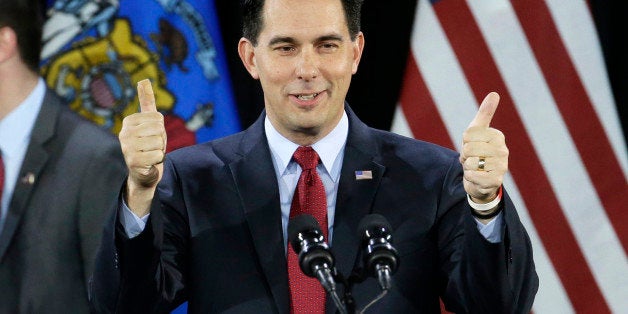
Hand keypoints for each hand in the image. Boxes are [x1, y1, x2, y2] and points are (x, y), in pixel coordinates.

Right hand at [118, 79, 166, 215]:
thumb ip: (146, 101)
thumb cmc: (148, 144)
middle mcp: (124, 133)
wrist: (144, 172)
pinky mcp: (133, 161)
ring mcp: (126, 148)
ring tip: (151, 154)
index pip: (158, 118)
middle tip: (152, 147)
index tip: (152, 136)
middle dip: (161, 140)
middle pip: (159, 129)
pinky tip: (149, 163)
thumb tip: (144, 80)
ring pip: (159, 142)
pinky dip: (158, 160)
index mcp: (128, 121)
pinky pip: (158, 155)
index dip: (160, 129)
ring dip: (160, 151)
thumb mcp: (149, 122)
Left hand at [459, 92, 508, 203]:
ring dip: (467, 168)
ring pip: (470, 163)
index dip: (465, 142)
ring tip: (475, 168)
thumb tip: (494, 93)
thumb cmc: (477, 152)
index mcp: (497, 136)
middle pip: (469, 149)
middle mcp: (503, 150)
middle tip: (472, 159)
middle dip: (465, 156)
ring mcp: (502, 166)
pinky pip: (472, 176)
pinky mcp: (496, 181)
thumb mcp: (477, 132)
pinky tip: (477, 177)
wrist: (480, 180)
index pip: (468, 135)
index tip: (471, 146)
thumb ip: (485, 113)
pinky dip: (470, 178)